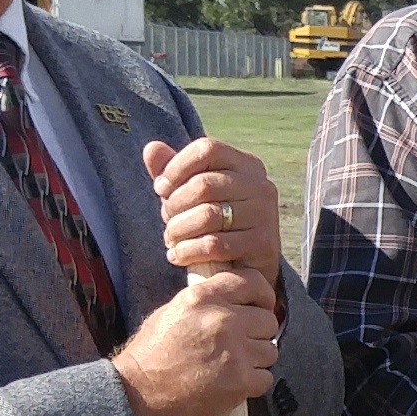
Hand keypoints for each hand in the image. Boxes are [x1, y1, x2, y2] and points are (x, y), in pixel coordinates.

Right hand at [115, 265, 277, 415]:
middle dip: (257, 334)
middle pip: (267, 320)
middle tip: (238, 346)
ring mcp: (234, 352)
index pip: (253, 282)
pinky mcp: (239, 381)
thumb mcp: (172, 312)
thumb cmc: (150, 357)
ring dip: (255, 361)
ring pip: (269, 351)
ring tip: (230, 367)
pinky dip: (252, 385)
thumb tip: (235, 299)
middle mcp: (222, 320)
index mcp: (203, 298)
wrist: (136, 397)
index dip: (262, 296)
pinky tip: (231, 385)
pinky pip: (264, 378)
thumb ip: (206, 303)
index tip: (259, 307)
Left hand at [145, 136, 283, 278]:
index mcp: (246, 165)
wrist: (246, 267)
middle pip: (204, 184)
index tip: (160, 187)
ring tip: (170, 239)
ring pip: (208, 216)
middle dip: (174, 204)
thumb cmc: (215, 223)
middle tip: (166, 219)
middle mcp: (261, 185)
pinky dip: (188, 251)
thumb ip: (173, 171)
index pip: (207, 149)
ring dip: (178, 230)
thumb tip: (151, 148)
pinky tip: (177, 255)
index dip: (176, 167)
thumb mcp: (192, 194)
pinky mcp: (263, 244)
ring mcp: (265, 214)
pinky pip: (215, 244)